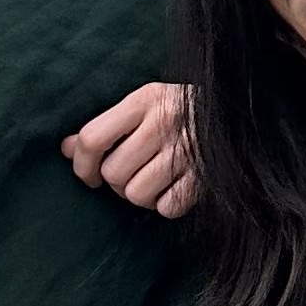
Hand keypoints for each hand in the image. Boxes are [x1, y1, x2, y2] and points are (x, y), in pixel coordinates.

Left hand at [64, 81, 196, 217]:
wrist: (240, 113)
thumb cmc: (182, 112)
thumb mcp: (145, 107)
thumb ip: (106, 127)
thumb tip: (64, 149)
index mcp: (146, 99)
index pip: (92, 138)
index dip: (82, 165)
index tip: (90, 177)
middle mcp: (166, 121)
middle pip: (114, 172)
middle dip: (117, 183)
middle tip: (133, 175)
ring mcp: (188, 149)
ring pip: (137, 194)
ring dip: (141, 196)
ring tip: (155, 182)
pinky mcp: (207, 175)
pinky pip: (167, 207)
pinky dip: (167, 205)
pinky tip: (175, 189)